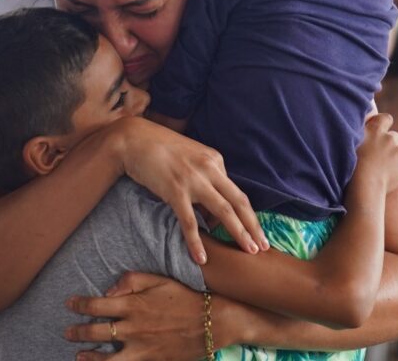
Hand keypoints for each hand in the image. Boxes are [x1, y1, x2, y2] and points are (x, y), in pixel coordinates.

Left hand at [66, 273, 207, 360]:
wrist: (211, 322)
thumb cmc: (184, 298)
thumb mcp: (158, 280)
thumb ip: (130, 281)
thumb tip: (108, 291)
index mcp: (133, 306)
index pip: (96, 305)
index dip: (79, 304)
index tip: (69, 304)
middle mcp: (133, 329)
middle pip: (95, 333)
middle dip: (77, 333)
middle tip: (67, 332)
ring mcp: (142, 349)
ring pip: (107, 359)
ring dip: (90, 358)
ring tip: (79, 356)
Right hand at [106, 117, 267, 262]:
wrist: (133, 139)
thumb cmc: (159, 148)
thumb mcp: (190, 157)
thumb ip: (204, 177)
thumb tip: (210, 209)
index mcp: (214, 160)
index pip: (235, 192)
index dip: (245, 214)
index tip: (253, 231)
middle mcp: (209, 169)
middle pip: (239, 202)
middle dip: (254, 226)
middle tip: (264, 246)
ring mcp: (193, 180)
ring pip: (224, 211)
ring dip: (239, 233)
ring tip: (250, 252)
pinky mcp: (175, 191)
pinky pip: (190, 221)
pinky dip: (196, 242)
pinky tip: (201, 257)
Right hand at [355, 113, 397, 190]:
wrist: (361, 184)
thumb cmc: (348, 165)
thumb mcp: (347, 143)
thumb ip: (355, 133)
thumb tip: (352, 123)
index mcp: (375, 130)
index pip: (385, 118)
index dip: (384, 123)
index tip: (380, 130)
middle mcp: (389, 139)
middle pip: (395, 137)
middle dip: (390, 145)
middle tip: (379, 156)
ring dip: (396, 162)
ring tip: (384, 174)